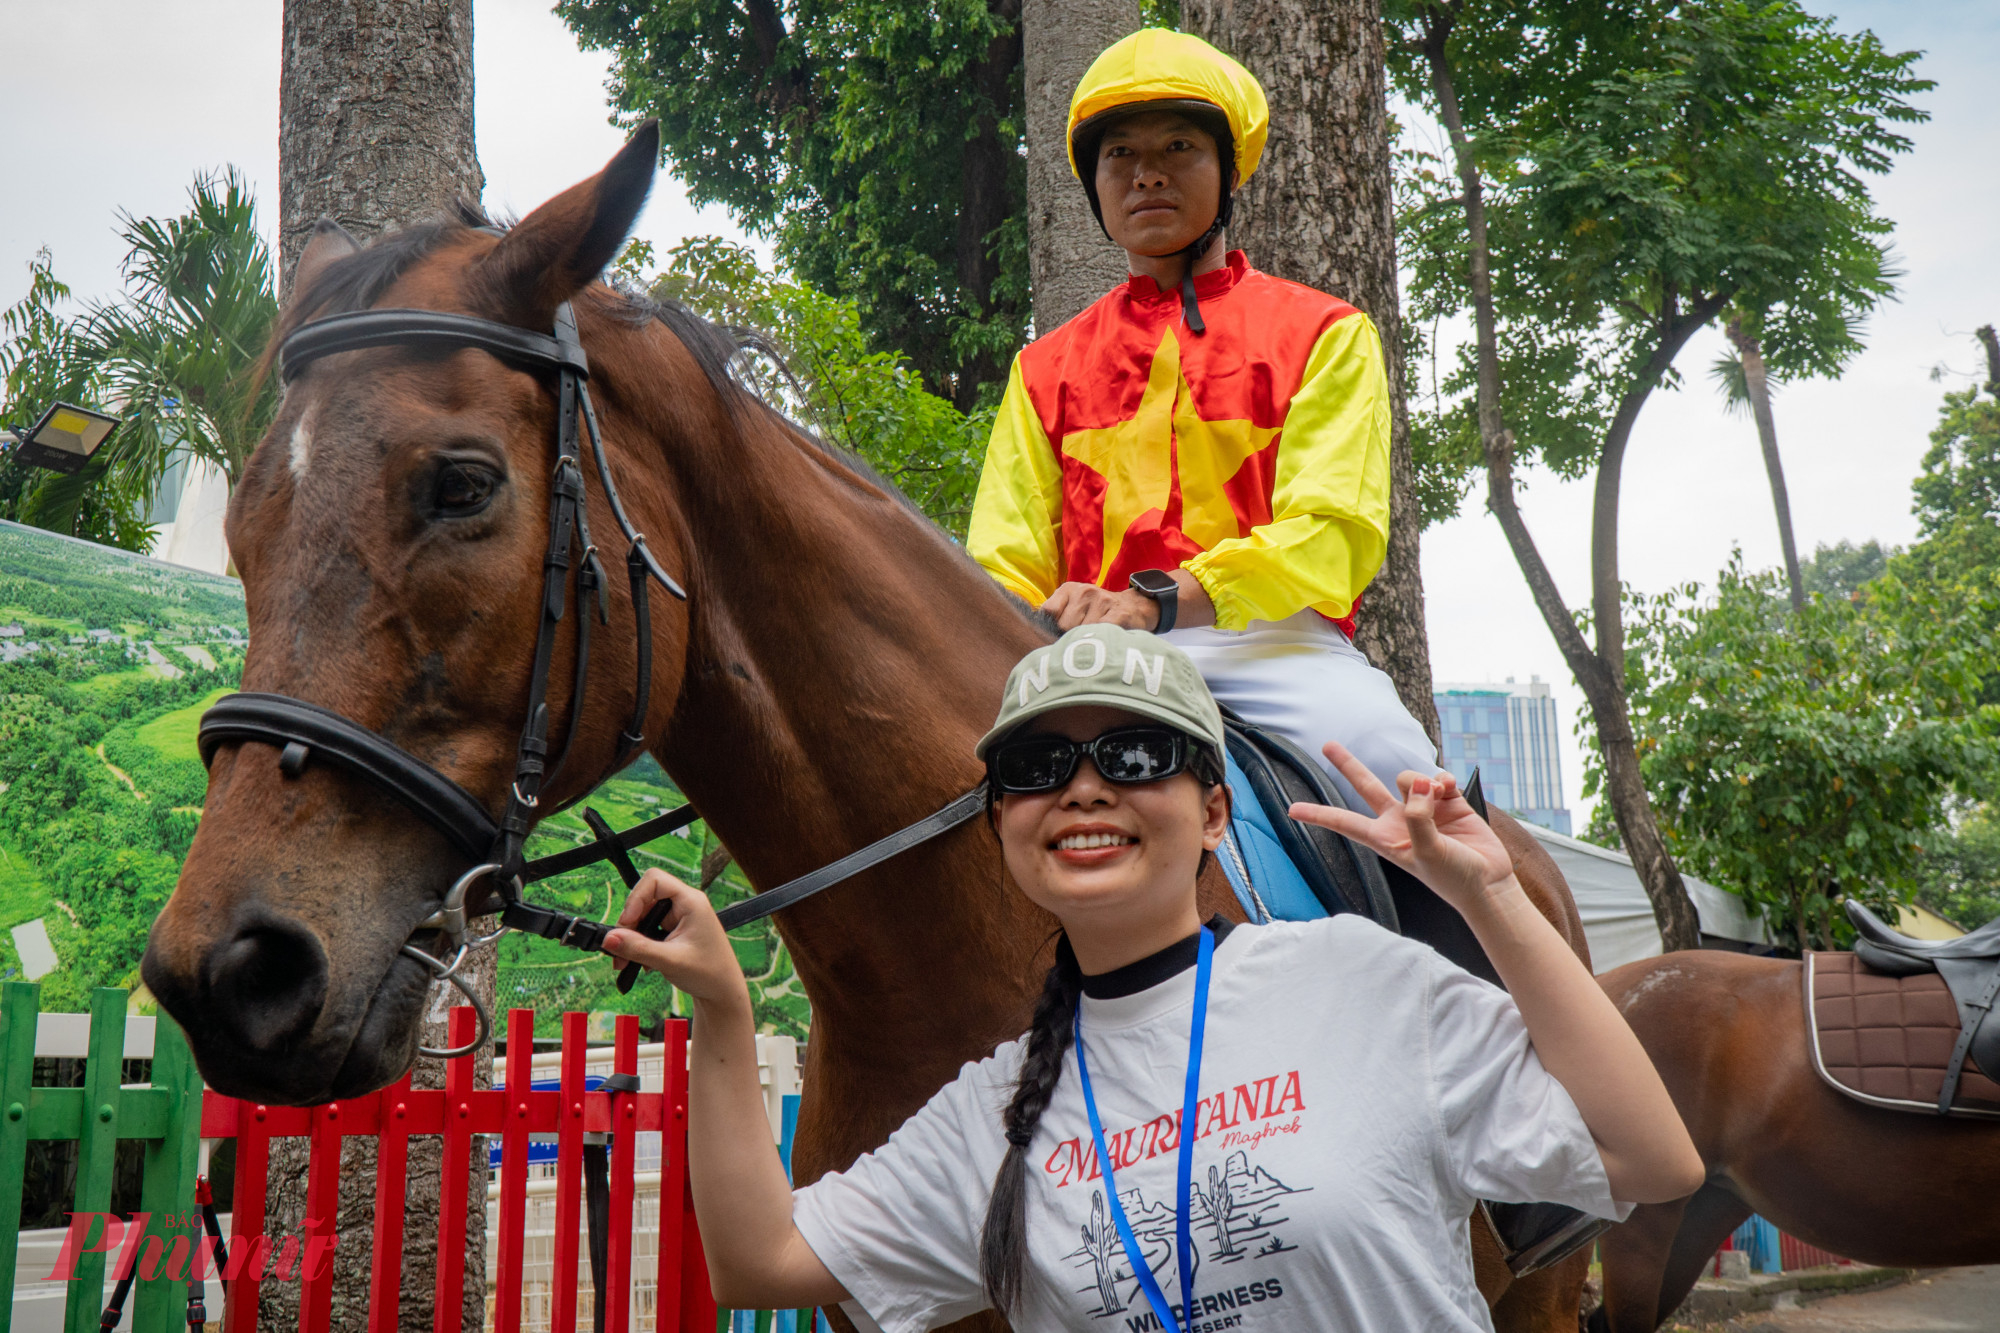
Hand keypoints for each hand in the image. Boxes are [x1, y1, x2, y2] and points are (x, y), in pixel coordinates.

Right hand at [601, 869, 750, 1009]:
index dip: (636, 898)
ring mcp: (679, 918)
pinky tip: (639, 962)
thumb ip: (638, 948)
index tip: (627, 923)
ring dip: (631, 938)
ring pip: (643, 916)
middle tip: (619, 949)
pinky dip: (639, 945)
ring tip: (624, 961)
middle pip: (645, 900)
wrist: (722, 993)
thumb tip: (609, 938)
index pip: (655, 880)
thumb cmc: (709, 973)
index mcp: (691, 902)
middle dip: (629, 924)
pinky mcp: (673, 931)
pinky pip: (648, 930)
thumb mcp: (669, 960)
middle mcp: (685, 905)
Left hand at [1041, 573, 1214, 631]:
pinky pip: (1103, 633)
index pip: (1047, 613)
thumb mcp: (1074, 607)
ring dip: (1087, 643)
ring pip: (1082, 632)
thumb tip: (1033, 635)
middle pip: (1064, 627)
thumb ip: (1055, 617)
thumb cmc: (1099, 613)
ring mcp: (1102, 601)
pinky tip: (1103, 645)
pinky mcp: (1119, 614)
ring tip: (1094, 643)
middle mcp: (1084, 592)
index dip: (1049, 630)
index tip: (1055, 640)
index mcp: (1068, 589)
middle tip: (1080, 644)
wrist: (1136, 607)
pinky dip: (1100, 643)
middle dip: (1068, 639)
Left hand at [1288, 741, 1515, 913]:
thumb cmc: (1452, 876)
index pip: (1345, 822)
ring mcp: (1422, 808)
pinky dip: (1443, 780)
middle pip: (1366, 786)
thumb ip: (1417, 816)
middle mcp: (1398, 820)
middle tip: (1327, 745)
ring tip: (1436, 797)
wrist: (1487, 881)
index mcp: (1384, 838)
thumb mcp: (1427, 851)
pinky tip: (1450, 790)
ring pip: (1408, 777)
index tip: (1292, 810)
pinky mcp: (1447, 801)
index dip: (1319, 815)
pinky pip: (1437, 777)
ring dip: (1420, 782)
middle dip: (1348, 765)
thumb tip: (1418, 782)